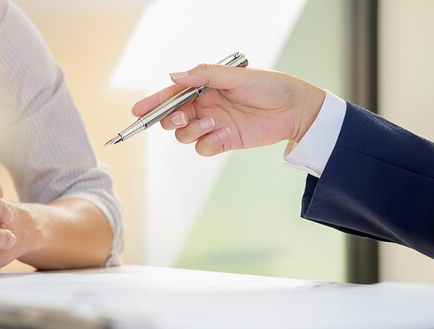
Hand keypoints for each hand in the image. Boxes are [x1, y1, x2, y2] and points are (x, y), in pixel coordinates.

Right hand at [132, 65, 324, 156]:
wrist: (295, 110)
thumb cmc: (268, 86)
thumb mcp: (235, 76)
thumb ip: (203, 75)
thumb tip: (173, 75)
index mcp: (204, 88)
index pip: (171, 96)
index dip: (153, 103)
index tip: (137, 111)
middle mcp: (204, 106)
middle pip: (172, 119)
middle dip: (172, 120)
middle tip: (184, 117)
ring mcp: (212, 125)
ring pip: (185, 136)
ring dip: (194, 131)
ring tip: (215, 123)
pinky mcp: (223, 141)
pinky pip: (203, 148)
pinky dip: (209, 143)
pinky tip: (226, 134)